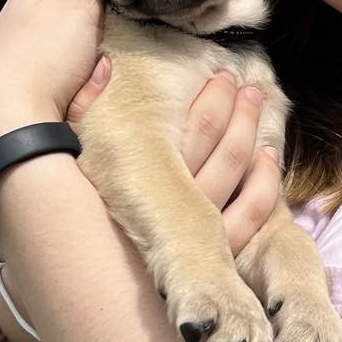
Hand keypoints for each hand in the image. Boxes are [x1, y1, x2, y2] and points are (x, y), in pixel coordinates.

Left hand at [0, 0, 103, 156]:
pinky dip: (86, 87)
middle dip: (101, 18)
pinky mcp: (41, 88)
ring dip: (97, 58)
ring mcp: (34, 56)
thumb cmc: (45, 54)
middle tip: (116, 23)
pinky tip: (84, 94)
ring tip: (97, 66)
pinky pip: (78, 80)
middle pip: (79, 7)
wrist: (16, 120)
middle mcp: (29, 20)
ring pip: (83, 47)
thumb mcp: (77, 5)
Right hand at [67, 68, 281, 260]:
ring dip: (254, 138)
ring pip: (240, 175)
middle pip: (225, 147)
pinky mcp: (215, 255)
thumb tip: (107, 64)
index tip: (224, 77)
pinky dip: (265, 183)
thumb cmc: (73, 206)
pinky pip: (252, 214)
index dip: (217, 97)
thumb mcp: (73, 146)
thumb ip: (84, 103)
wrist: (89, 277)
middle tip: (249, 89)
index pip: (198, 125)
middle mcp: (176, 200)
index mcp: (146, 171)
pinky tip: (268, 157)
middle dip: (242, 112)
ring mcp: (199, 231)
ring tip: (258, 113)